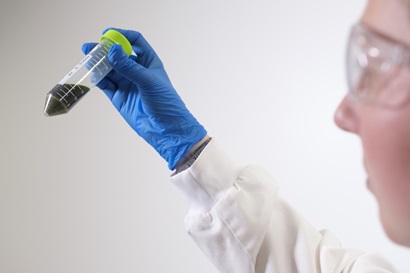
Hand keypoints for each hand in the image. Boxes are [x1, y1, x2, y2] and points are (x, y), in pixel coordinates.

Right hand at [82, 28, 206, 169]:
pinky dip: (98, 79)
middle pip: (118, 54)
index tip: (107, 33)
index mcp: (149, 62)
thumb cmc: (166, 102)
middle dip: (104, 50)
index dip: (122, 35)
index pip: (135, 41)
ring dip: (98, 64)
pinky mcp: (119, 97)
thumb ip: (129, 67)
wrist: (166, 129)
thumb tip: (113, 50)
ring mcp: (127, 83)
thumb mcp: (148, 81)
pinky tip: (93, 74)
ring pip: (109, 69)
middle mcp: (137, 71)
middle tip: (91, 47)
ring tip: (88, 59)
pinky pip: (106, 84)